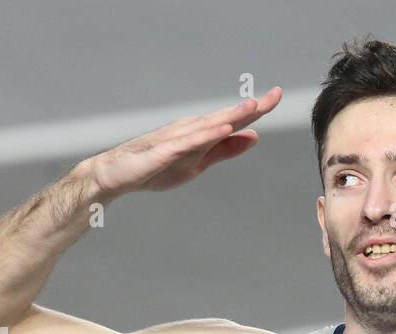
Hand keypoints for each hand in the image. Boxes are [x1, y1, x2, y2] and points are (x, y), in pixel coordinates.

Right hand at [80, 86, 282, 198]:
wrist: (117, 175)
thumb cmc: (157, 167)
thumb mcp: (199, 163)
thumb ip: (224, 150)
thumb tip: (254, 137)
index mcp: (201, 134)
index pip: (233, 120)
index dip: (256, 109)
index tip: (278, 95)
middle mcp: (190, 130)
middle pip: (225, 117)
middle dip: (250, 107)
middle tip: (275, 95)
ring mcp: (176, 139)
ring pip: (208, 126)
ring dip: (230, 116)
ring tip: (253, 107)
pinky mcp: (162, 152)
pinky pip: (186, 143)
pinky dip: (205, 135)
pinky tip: (221, 130)